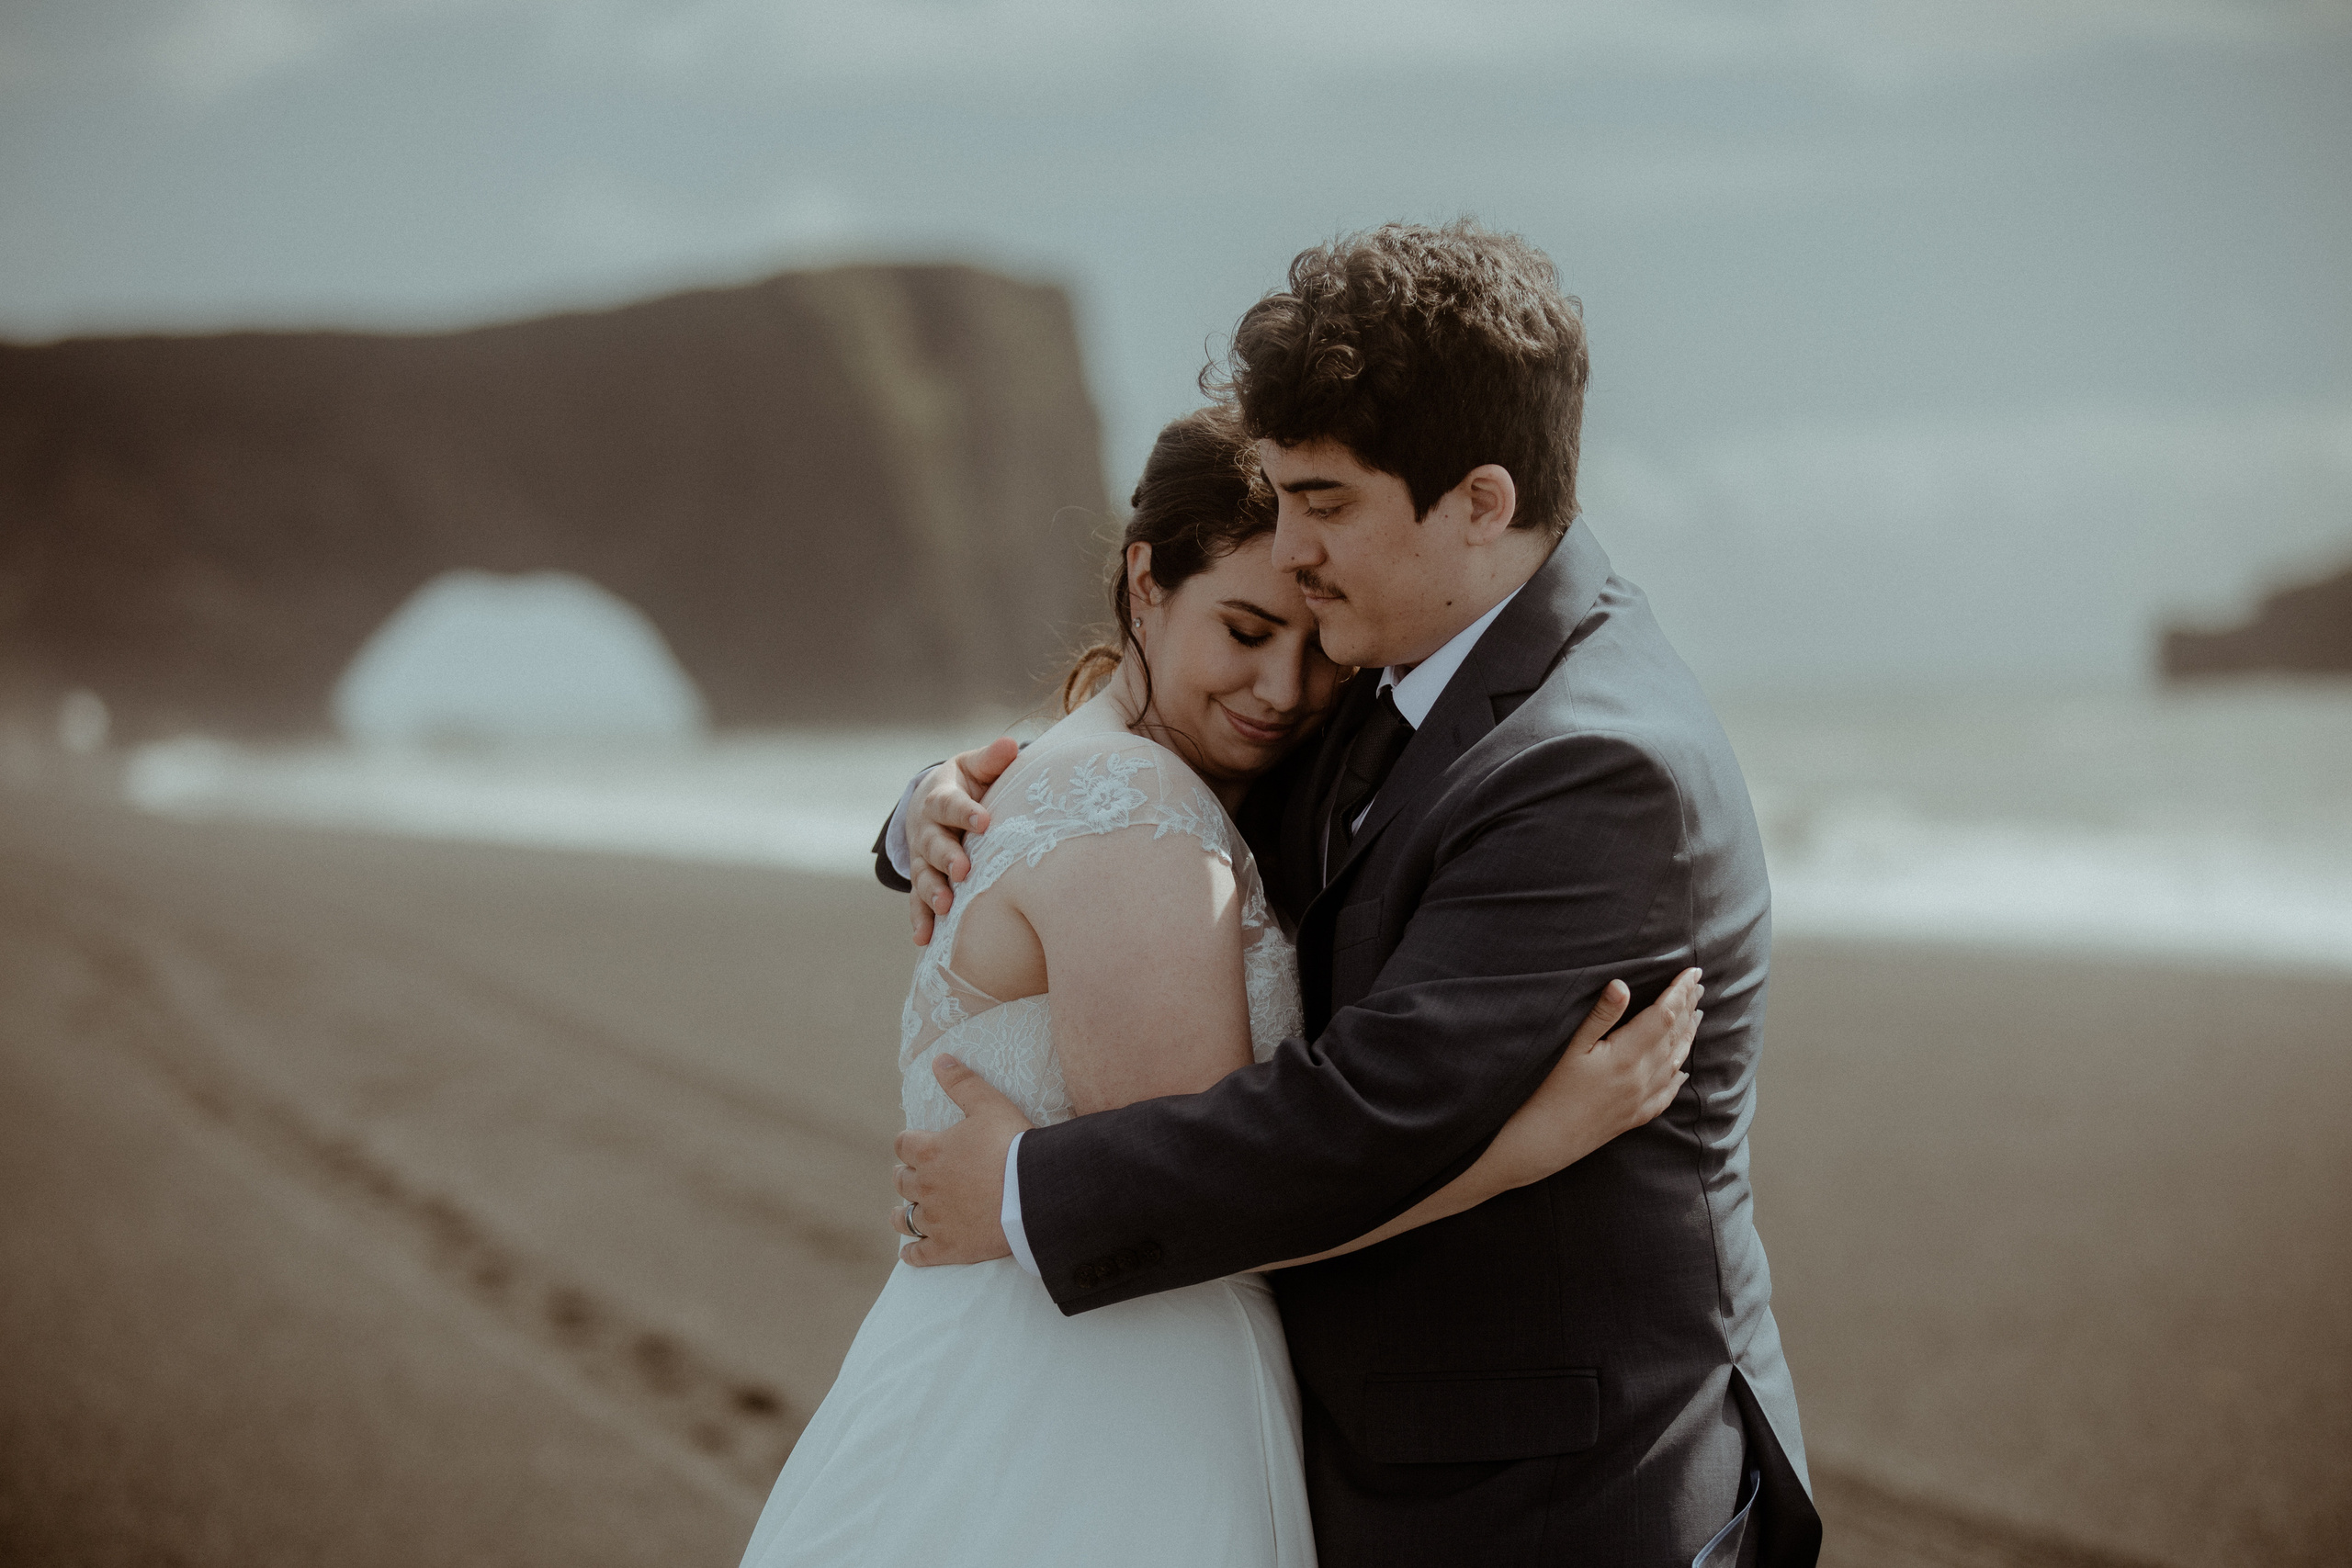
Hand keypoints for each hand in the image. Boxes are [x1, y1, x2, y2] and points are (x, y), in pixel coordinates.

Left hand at [891, 1054, 1032, 1264]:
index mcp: (930, 1151)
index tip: (914, 1145)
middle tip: (914, 1176)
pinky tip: (911, 1254)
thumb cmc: (1013, 1145)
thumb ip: (962, 1082)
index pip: (903, 1145)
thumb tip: (939, 1059)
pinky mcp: (949, 1248)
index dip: (908, 1144)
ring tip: (903, 1213)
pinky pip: (921, 1255)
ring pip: (905, 1218)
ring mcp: (936, 1220)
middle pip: (902, 1181)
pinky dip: (913, 1254)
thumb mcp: (990, 1104)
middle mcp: (926, 1186)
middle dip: (906, 1176)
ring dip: (902, 1214)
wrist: (1034, 1194)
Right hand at [908, 737, 1020, 944]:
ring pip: (925, 876)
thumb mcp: (976, 767)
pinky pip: (918, 902)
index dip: (966, 813)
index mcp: (941, 798)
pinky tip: (924, 939)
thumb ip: (992, 760)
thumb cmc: (966, 784)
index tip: (985, 821)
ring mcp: (924, 858)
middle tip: (963, 870)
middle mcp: (928, 830)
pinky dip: (920, 919)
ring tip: (945, 907)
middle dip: (948, 857)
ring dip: (932, 892)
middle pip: (935, 844)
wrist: (932, 803)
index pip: (952, 805)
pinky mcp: (924, 880)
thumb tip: (1012, 745)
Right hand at [1483, 967, 1701, 1188]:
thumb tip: (1621, 984)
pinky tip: (1683, 1069)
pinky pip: (1668, 1093)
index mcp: (1626, 1055)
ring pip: (1677, 1061)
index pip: (1664, 1015)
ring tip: (1698, 1015)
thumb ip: (1600, 1016)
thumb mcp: (1571, 1047)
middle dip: (1689, 1007)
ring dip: (1689, 1035)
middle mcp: (1642, 1077)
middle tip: (1699, 984)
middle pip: (1675, 1035)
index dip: (1679, 991)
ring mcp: (1642, 1098)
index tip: (1691, 971)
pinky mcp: (1637, 1116)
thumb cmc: (1551, 1091)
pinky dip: (1679, 1075)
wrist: (1546, 1141)